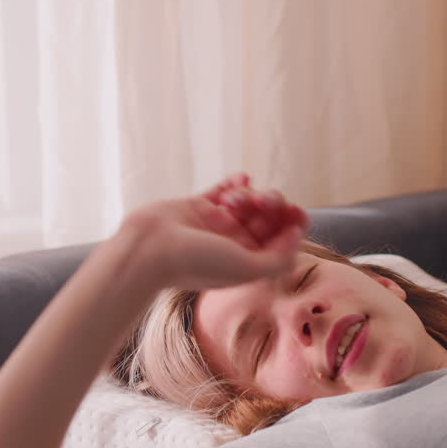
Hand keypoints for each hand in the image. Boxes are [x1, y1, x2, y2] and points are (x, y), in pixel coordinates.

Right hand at [127, 174, 309, 290]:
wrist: (149, 249)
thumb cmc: (196, 263)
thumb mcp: (246, 269)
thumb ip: (278, 259)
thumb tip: (295, 236)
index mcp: (246, 263)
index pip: (281, 241)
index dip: (294, 225)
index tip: (297, 211)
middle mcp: (233, 244)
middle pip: (267, 219)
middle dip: (272, 205)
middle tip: (264, 200)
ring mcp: (216, 224)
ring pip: (248, 202)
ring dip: (248, 195)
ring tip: (234, 200)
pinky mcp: (199, 206)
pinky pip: (224, 189)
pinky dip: (236, 183)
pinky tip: (241, 178)